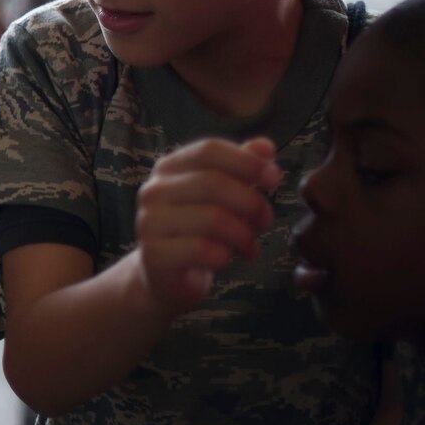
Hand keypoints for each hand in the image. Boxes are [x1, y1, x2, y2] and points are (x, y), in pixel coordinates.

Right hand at [132, 137, 280, 312]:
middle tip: (266, 222)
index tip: (274, 179)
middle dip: (252, 203)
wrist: (164, 276)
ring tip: (250, 247)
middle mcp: (153, 190)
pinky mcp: (153, 254)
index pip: (209, 150)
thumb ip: (241, 169)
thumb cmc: (198, 231)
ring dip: (243, 235)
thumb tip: (265, 147)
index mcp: (169, 168)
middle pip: (214, 183)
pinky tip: (225, 260)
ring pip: (213, 218)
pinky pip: (203, 250)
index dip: (247, 162)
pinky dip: (225, 256)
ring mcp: (149, 222)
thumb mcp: (222, 197)